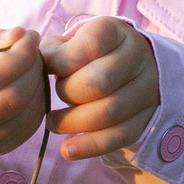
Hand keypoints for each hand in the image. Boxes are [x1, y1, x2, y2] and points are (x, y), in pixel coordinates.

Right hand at [0, 24, 47, 157]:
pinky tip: (30, 87)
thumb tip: (20, 35)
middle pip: (13, 98)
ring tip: (33, 67)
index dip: (20, 54)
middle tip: (35, 51)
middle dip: (33, 69)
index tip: (30, 36)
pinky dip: (36, 105)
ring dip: (38, 87)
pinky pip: (26, 129)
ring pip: (24, 116)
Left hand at [39, 17, 159, 161]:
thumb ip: (53, 50)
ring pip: (109, 112)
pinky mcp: (147, 118)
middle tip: (55, 94)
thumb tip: (36, 65)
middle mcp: (139, 57)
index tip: (49, 67)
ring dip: (73, 122)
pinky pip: (119, 137)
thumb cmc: (89, 54)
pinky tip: (67, 151)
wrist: (129, 68)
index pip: (91, 44)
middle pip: (99, 82)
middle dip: (68, 92)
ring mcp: (147, 89)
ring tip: (52, 123)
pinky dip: (90, 147)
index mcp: (117, 32)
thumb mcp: (73, 41)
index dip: (63, 60)